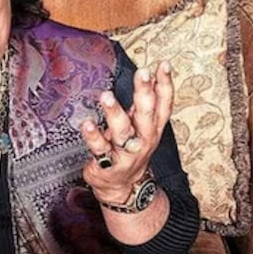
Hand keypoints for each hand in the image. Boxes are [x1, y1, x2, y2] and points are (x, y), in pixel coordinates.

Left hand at [81, 61, 173, 205]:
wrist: (122, 188)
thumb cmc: (130, 150)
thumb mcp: (143, 127)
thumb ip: (146, 103)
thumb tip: (151, 73)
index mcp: (153, 128)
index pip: (164, 104)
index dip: (165, 85)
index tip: (163, 65)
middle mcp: (143, 139)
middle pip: (146, 114)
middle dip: (145, 92)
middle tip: (143, 73)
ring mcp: (126, 153)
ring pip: (123, 131)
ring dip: (114, 112)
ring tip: (106, 96)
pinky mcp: (108, 164)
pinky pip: (100, 148)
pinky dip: (93, 135)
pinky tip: (87, 123)